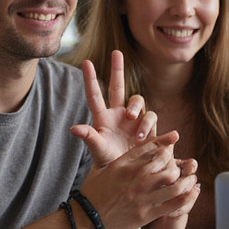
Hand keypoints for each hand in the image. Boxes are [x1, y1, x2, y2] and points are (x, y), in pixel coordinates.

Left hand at [71, 50, 157, 166]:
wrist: (128, 176)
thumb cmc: (109, 163)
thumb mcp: (98, 150)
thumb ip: (89, 137)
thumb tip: (73, 128)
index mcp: (103, 118)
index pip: (95, 95)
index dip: (90, 79)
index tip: (86, 62)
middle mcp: (119, 115)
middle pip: (119, 87)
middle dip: (117, 69)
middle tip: (116, 53)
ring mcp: (135, 120)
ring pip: (140, 102)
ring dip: (139, 112)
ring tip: (137, 134)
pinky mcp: (149, 127)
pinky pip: (154, 119)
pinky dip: (153, 126)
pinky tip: (155, 137)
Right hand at [80, 133, 198, 228]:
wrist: (87, 219)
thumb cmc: (94, 192)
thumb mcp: (103, 168)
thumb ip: (121, 158)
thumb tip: (137, 145)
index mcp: (123, 165)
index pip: (149, 147)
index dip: (165, 142)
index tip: (175, 137)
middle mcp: (134, 179)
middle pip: (165, 163)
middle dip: (176, 163)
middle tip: (181, 165)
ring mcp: (141, 197)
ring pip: (173, 184)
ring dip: (186, 180)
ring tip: (191, 178)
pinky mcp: (146, 214)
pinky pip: (172, 204)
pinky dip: (187, 197)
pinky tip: (193, 192)